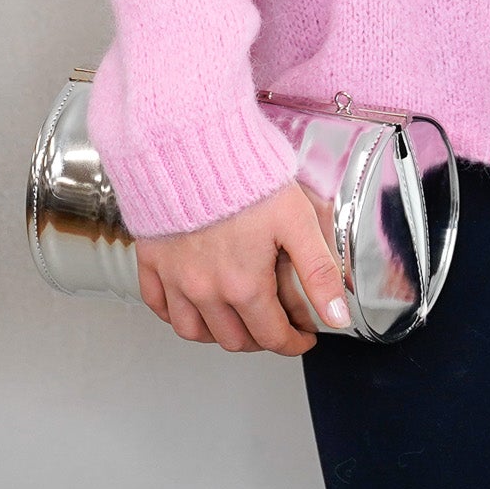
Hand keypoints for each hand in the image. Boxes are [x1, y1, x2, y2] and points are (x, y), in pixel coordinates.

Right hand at [134, 179, 348, 354]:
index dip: (293, 342)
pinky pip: (158, 306)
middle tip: (276, 325)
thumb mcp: (297, 220)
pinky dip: (175, 315)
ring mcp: (175, 279)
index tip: (302, 337)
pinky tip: (192, 306)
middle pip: (235, 340)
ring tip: (238, 321)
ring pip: (194, 332)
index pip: (272, 336)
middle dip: (261, 339)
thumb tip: (337, 316)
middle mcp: (206, 291)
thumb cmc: (244, 176)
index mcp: (244, 285)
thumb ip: (319, 272)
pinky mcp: (152, 261)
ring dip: (219, 335)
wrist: (193, 146)